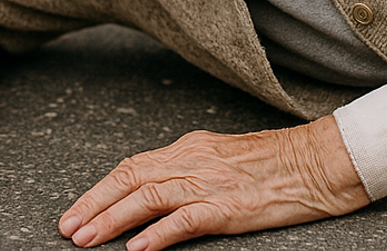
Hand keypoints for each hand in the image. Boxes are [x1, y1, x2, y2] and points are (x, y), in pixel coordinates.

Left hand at [58, 115, 369, 250]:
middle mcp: (194, 159)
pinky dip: (157, 235)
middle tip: (66, 228)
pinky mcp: (230, 206)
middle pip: (131, 175)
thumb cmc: (278, 164)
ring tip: (86, 240)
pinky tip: (137, 250)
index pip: (134, 164)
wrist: (320, 161)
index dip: (101, 188)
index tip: (76, 211)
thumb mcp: (225, 159)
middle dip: (94, 203)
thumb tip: (156, 190)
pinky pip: (185, 219)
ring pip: (148, 196)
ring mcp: (211, 181)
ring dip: (112, 219)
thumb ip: (190, 170)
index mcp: (191, 147)